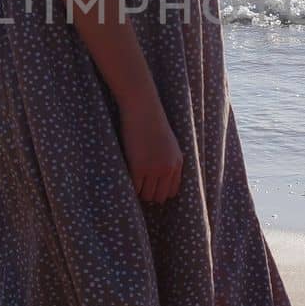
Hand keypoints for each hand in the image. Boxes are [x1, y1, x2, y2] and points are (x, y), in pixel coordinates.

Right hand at [117, 88, 183, 203]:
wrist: (142, 108)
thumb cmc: (152, 122)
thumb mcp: (168, 143)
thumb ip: (168, 161)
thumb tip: (159, 181)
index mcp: (178, 163)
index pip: (172, 191)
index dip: (160, 191)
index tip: (150, 188)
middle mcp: (168, 168)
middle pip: (160, 197)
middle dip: (149, 194)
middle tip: (139, 186)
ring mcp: (154, 169)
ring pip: (147, 195)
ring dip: (139, 192)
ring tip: (132, 181)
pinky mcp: (138, 167)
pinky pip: (135, 189)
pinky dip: (130, 187)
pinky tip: (126, 178)